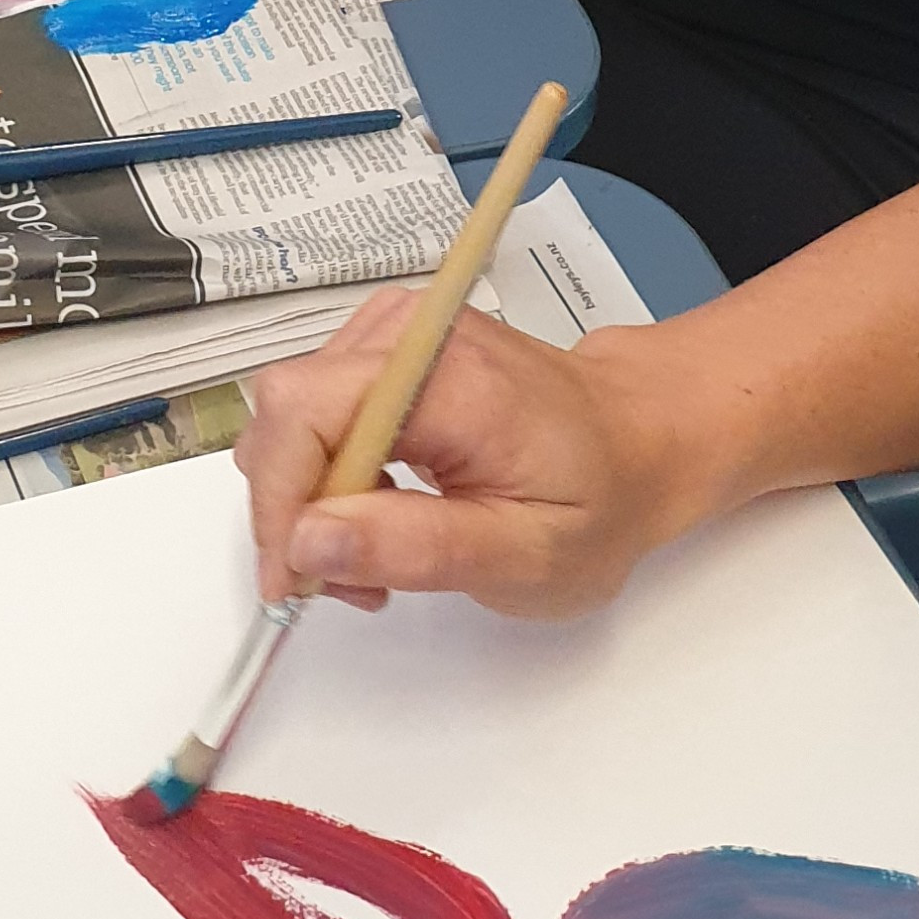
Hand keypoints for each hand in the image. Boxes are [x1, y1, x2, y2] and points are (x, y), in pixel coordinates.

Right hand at [237, 291, 724, 618]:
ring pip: (291, 417)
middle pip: (286, 411)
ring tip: (375, 558)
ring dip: (311, 501)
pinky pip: (316, 413)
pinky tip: (376, 516)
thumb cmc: (597, 499)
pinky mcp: (387, 350)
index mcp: (449, 376)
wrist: (638, 443)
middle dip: (295, 511)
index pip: (304, 411)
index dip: (280, 501)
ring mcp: (396, 334)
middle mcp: (411, 334)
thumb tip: (306, 542)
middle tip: (348, 584)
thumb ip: (413, 547)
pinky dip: (328, 477)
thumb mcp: (524, 556)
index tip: (297, 582)